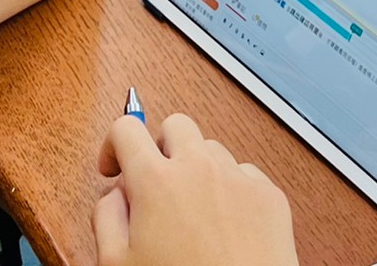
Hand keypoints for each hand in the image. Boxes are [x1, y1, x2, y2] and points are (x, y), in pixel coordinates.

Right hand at [96, 114, 298, 265]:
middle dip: (160, 147)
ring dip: (197, 170)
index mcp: (157, 181)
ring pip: (212, 149)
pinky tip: (224, 225)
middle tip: (155, 181)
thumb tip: (114, 195)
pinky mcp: (270, 196)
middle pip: (176, 125)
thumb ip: (106, 217)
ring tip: (192, 213)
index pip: (126, 128)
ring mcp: (239, 178)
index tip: (115, 166)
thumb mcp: (117, 264)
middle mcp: (200, 169)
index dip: (113, 145)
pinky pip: (244, 174)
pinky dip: (230, 190)